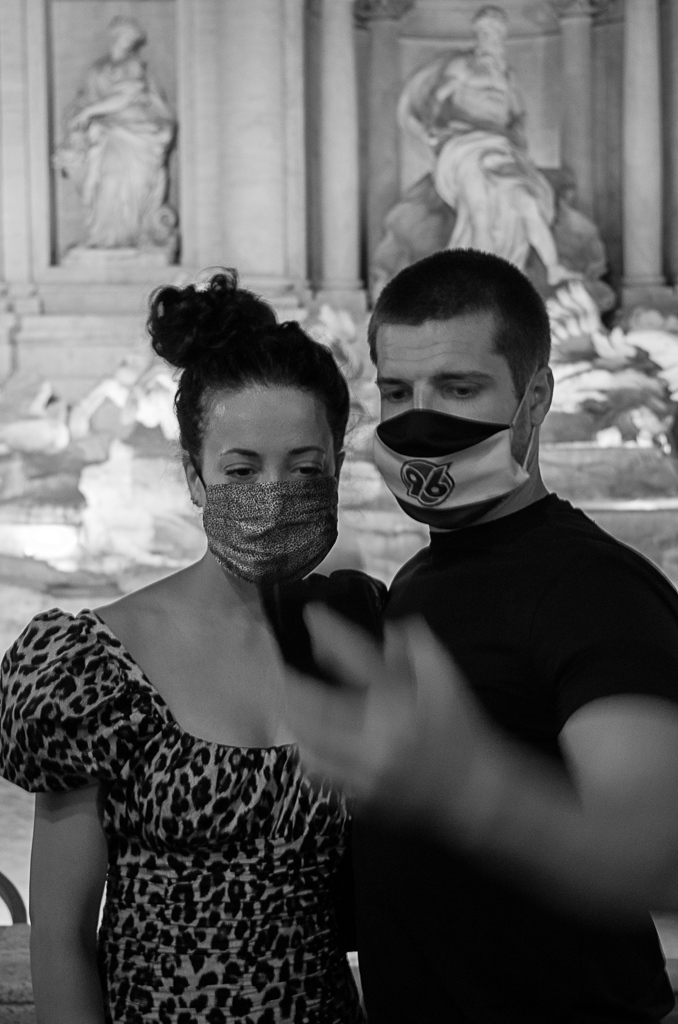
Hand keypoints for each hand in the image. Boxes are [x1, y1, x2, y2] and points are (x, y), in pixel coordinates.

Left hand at [284, 605, 495, 835]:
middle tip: (277, 667)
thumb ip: (420, 647)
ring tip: (283, 699)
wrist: (475, 791)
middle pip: (315, 709)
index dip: (330, 632)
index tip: (310, 614)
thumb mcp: (447, 680)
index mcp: (399, 704)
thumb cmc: (459, 730)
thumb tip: (392, 629)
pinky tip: (303, 738)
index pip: (357, 658)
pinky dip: (307, 753)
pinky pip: (321, 775)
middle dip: (290, 685)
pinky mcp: (360, 797)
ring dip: (292, 720)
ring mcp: (365, 773)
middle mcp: (376, 739)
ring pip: (310, 746)